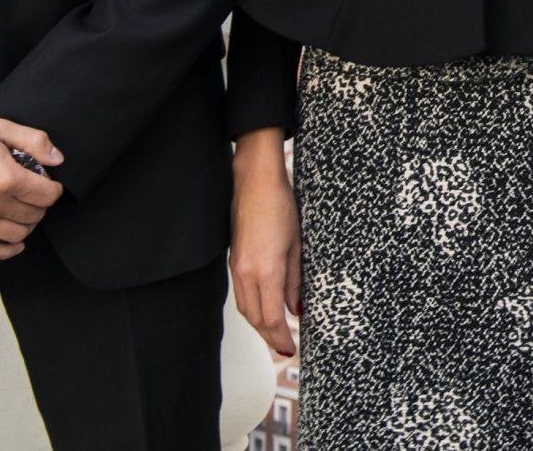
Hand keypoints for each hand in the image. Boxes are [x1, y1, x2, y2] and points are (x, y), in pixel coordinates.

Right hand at [0, 115, 63, 253]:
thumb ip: (34, 141)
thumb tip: (57, 159)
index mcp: (4, 177)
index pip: (47, 195)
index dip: (53, 189)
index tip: (49, 185)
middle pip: (34, 216)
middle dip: (40, 206)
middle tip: (34, 198)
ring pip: (15, 235)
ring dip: (26, 226)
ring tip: (23, 214)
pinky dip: (5, 250)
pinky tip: (13, 243)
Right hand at [230, 128, 301, 357]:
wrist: (254, 183)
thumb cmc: (280, 206)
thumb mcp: (297, 245)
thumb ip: (295, 281)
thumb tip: (296, 309)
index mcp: (266, 271)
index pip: (271, 318)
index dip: (280, 338)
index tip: (290, 349)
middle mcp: (247, 274)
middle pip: (255, 319)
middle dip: (270, 337)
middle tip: (284, 348)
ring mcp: (237, 267)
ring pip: (246, 309)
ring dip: (260, 325)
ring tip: (276, 335)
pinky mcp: (234, 260)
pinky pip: (242, 294)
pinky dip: (253, 308)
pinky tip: (265, 309)